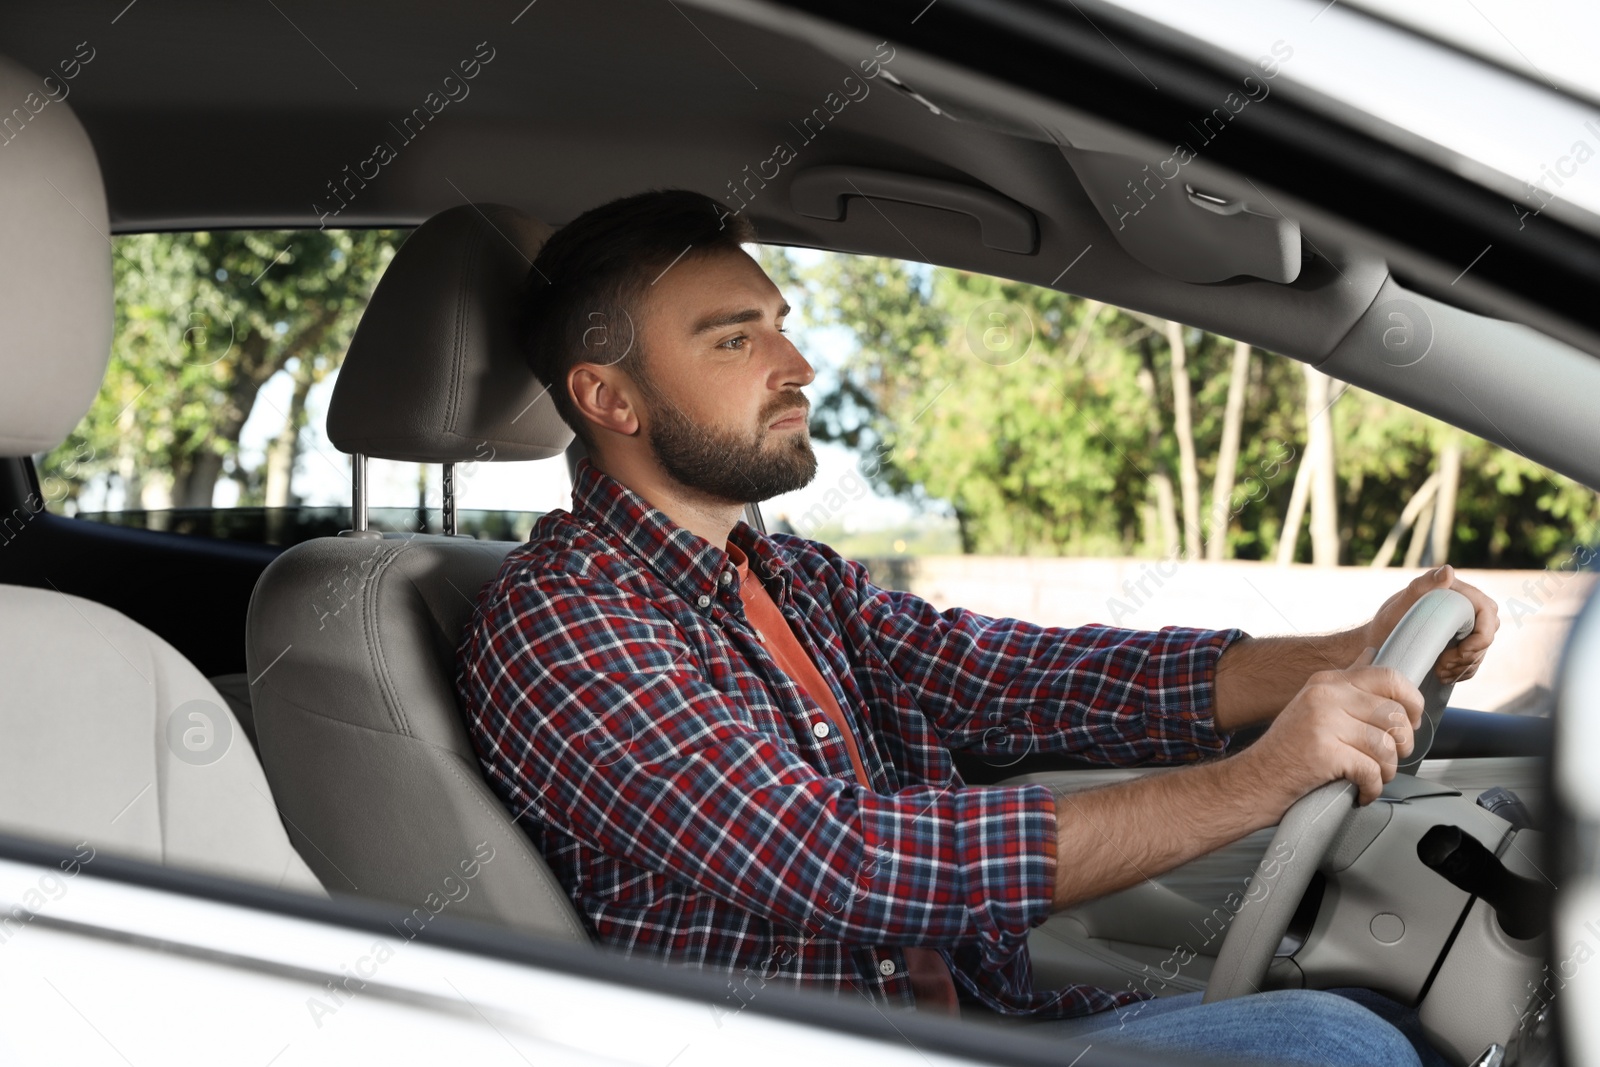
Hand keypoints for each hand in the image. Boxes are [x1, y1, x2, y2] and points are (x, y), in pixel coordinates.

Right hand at [1235, 647, 1424, 807]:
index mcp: (1326, 682)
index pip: (1389, 677)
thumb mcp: (1313, 706)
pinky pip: (1371, 771)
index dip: (1411, 702)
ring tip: (1370, 778)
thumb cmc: (1286, 752)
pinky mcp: (1323, 753)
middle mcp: (1324, 696)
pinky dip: (1371, 789)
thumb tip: (1371, 654)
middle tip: (1386, 760)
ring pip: (1386, 746)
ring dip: (1385, 771)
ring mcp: (1322, 722)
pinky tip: (1359, 792)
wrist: (1252, 782)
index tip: (1411, 722)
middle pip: (1395, 715)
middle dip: (1400, 746)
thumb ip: (1346, 684)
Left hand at [1363, 565, 1498, 684]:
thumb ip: (1422, 585)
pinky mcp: (1460, 643)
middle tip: (1442, 665)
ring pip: (1482, 650)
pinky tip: (1442, 674)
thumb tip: (1447, 570)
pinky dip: (1461, 672)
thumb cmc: (1388, 621)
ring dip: (1463, 666)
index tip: (1460, 652)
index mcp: (1456, 591)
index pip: (1488, 613)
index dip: (1481, 637)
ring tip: (1439, 670)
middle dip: (1470, 655)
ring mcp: (1464, 626)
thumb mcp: (1400, 604)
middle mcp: (1465, 607)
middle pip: (1488, 633)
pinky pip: (1474, 661)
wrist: (1379, 641)